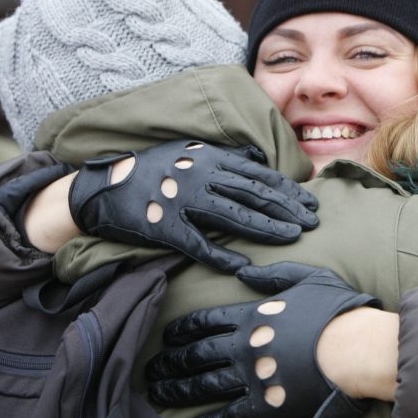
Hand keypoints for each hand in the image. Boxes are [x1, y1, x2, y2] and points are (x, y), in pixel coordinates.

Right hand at [68, 140, 318, 272]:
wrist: (103, 186)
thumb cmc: (152, 168)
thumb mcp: (189, 151)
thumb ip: (224, 156)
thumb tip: (257, 158)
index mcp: (209, 159)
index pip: (258, 176)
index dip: (287, 191)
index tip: (310, 204)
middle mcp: (199, 177)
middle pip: (252, 195)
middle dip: (286, 209)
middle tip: (313, 223)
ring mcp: (182, 201)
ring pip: (232, 216)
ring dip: (265, 228)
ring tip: (292, 238)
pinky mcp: (165, 227)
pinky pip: (197, 244)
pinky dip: (221, 255)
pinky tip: (243, 266)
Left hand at [145, 262, 380, 417]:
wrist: (355, 347)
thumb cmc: (337, 310)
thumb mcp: (307, 278)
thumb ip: (273, 275)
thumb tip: (243, 273)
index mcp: (252, 315)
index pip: (206, 322)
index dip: (183, 330)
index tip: (167, 337)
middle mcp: (244, 345)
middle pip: (196, 354)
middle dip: (171, 362)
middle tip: (151, 370)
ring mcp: (251, 376)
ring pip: (203, 385)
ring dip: (177, 390)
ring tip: (158, 395)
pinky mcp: (264, 404)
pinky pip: (227, 416)